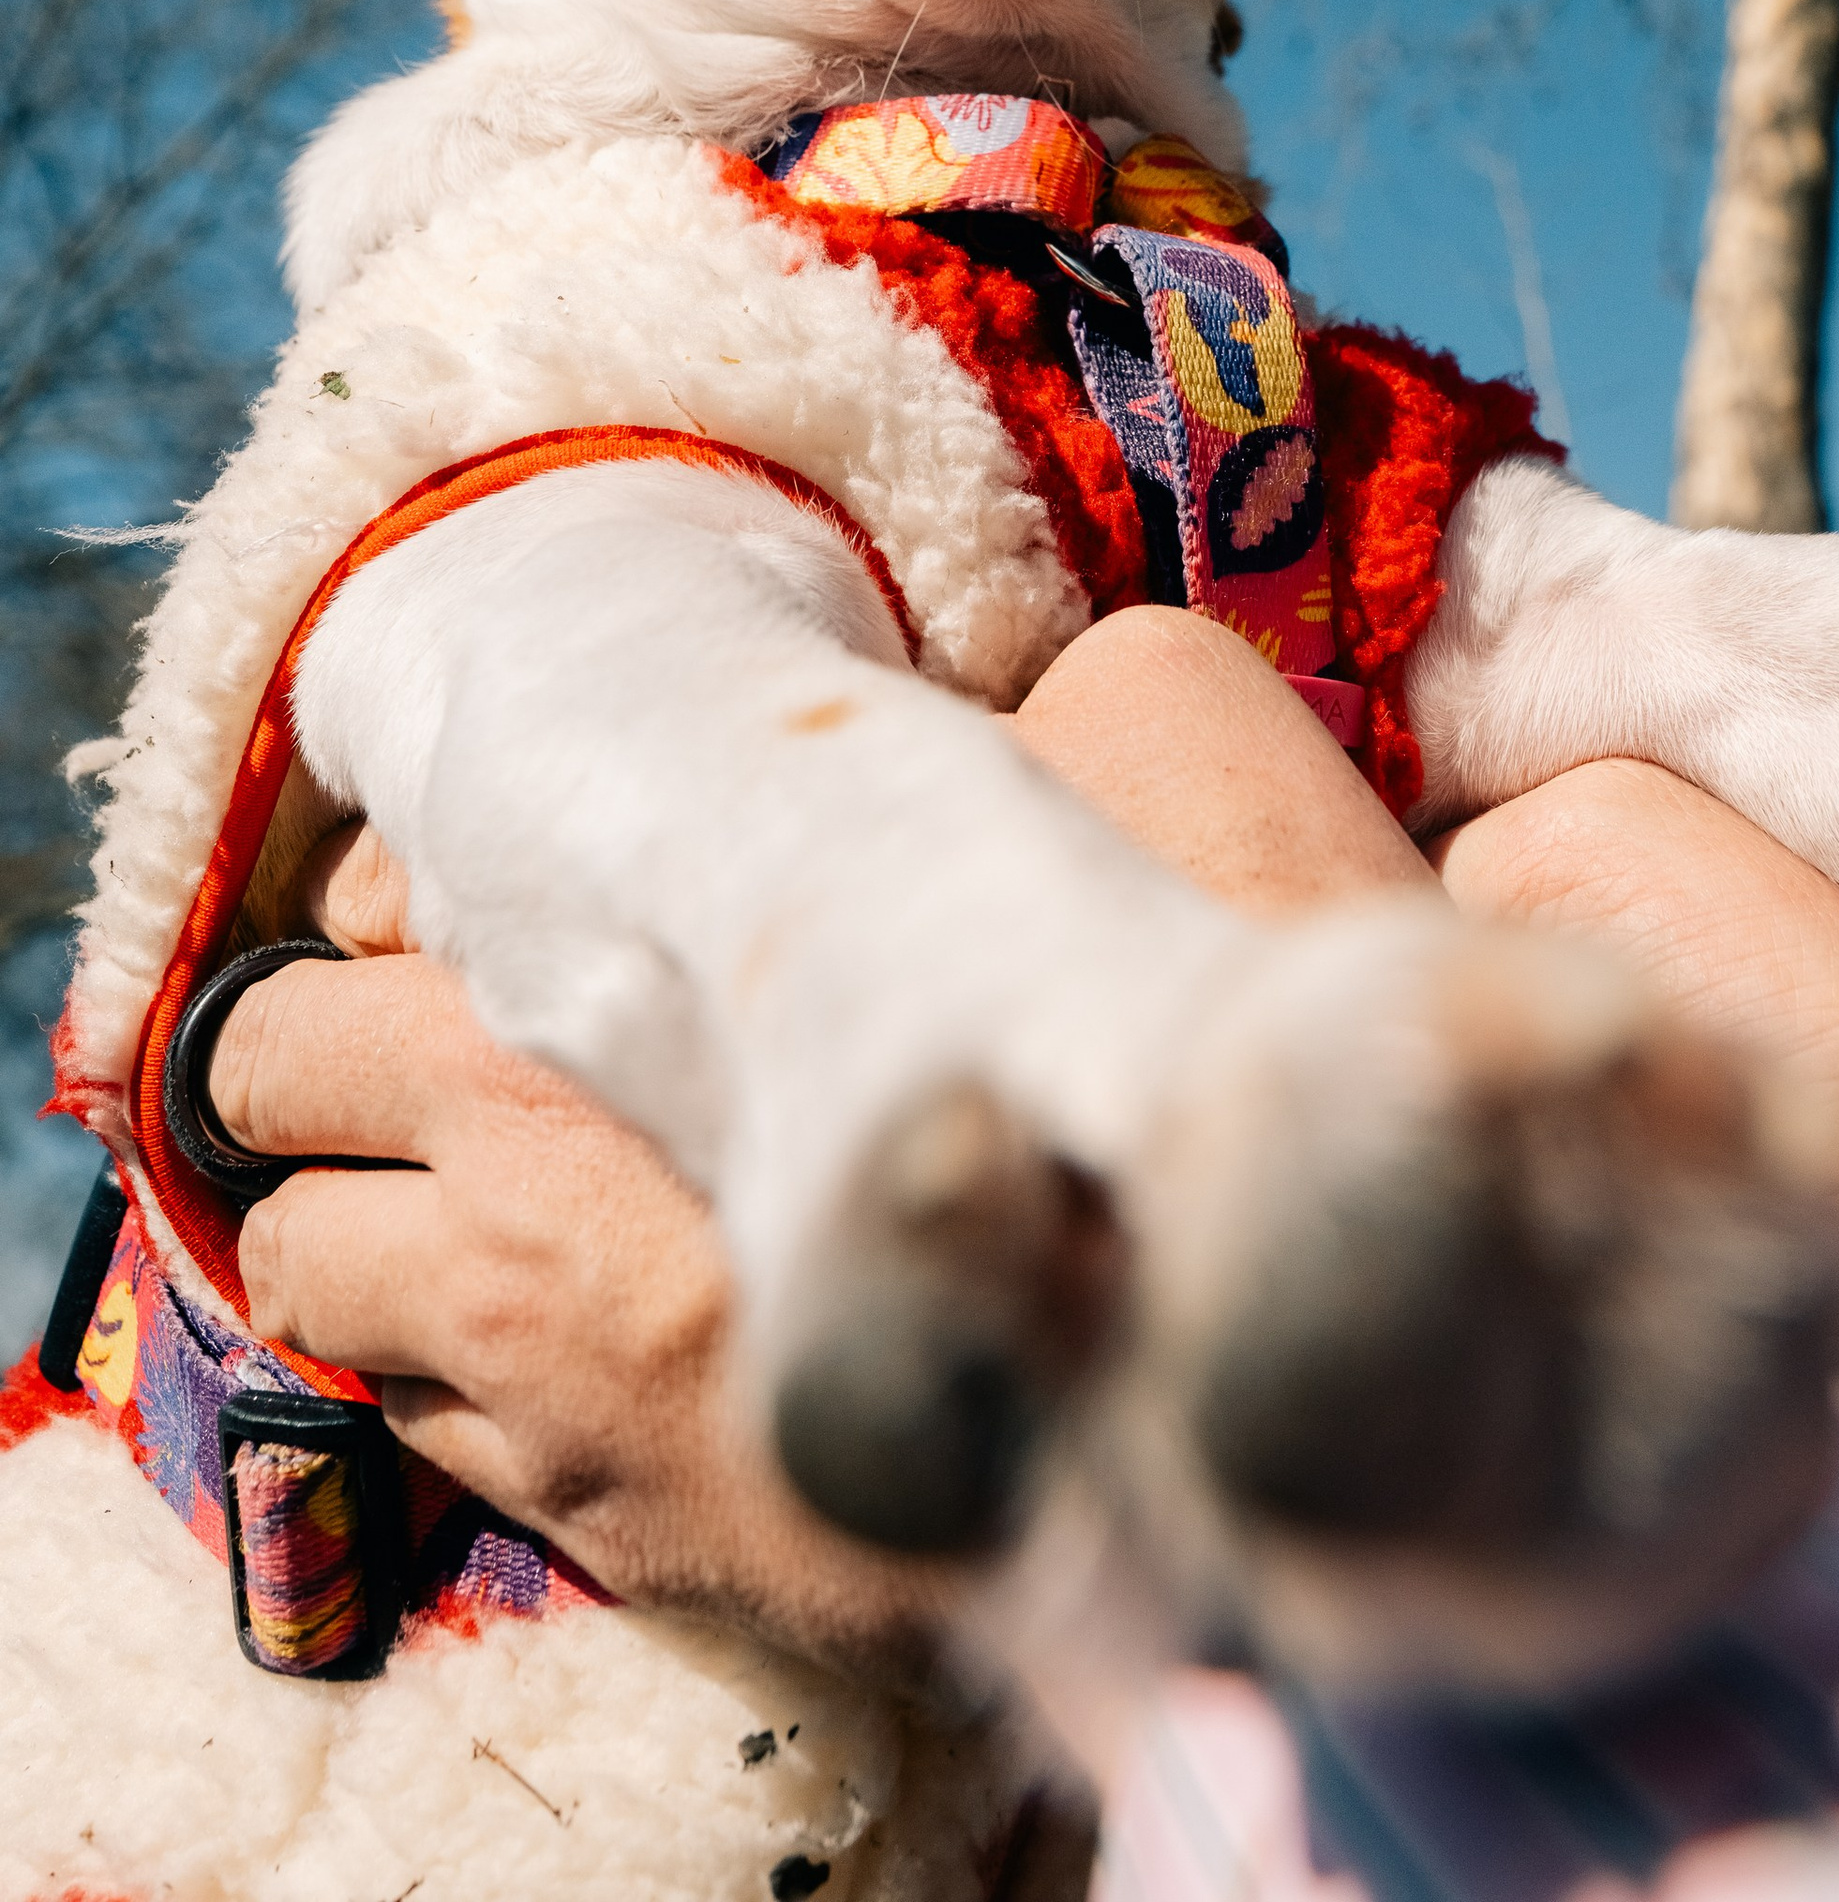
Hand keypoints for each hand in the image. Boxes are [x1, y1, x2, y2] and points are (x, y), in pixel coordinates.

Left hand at [209, 824, 938, 1665]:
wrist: (1072, 1358)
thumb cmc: (965, 1097)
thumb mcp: (830, 914)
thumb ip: (660, 860)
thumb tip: (492, 863)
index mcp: (557, 1022)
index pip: (320, 954)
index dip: (353, 954)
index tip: (398, 961)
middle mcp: (503, 1181)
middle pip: (260, 1089)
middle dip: (301, 1088)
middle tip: (382, 1083)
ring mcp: (519, 1351)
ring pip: (300, 1267)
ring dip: (356, 1238)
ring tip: (457, 1213)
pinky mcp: (559, 1484)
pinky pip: (410, 1409)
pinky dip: (449, 1367)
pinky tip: (555, 1329)